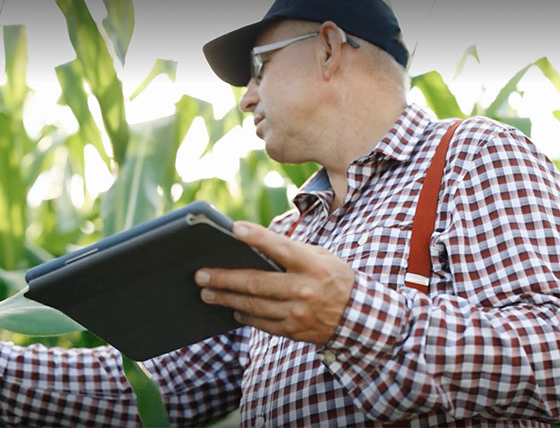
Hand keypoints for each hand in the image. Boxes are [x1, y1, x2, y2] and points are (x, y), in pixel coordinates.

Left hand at [194, 221, 354, 344]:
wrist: (359, 317)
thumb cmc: (335, 278)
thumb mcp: (322, 257)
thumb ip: (291, 251)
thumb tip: (253, 245)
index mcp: (312, 264)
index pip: (281, 248)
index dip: (256, 237)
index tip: (233, 229)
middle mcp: (305, 289)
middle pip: (256, 283)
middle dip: (224, 278)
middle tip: (201, 275)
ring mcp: (298, 312)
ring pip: (253, 306)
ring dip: (226, 299)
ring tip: (207, 293)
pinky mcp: (293, 330)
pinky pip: (261, 323)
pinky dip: (244, 316)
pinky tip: (232, 309)